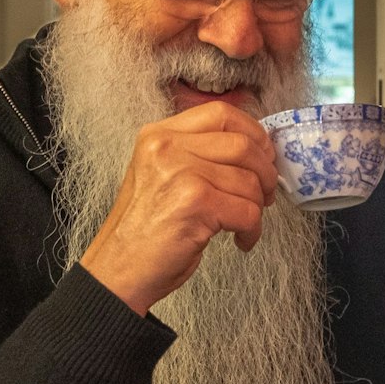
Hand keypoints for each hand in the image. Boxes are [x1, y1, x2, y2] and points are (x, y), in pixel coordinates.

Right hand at [79, 101, 278, 315]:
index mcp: (159, 135)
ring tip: (245, 223)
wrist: (119, 270)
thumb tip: (257, 150)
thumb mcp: (163, 175)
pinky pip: (248, 211)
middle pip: (243, 145)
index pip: (221, 113)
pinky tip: (240, 240)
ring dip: (258, 207)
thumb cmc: (146, 228)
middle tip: (265, 196)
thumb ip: (199, 154)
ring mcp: (180, 173)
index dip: (254, 134)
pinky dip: (252, 230)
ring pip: (249, 181)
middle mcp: (166, 147)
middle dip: (265, 173)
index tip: (264, 157)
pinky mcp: (195, 203)